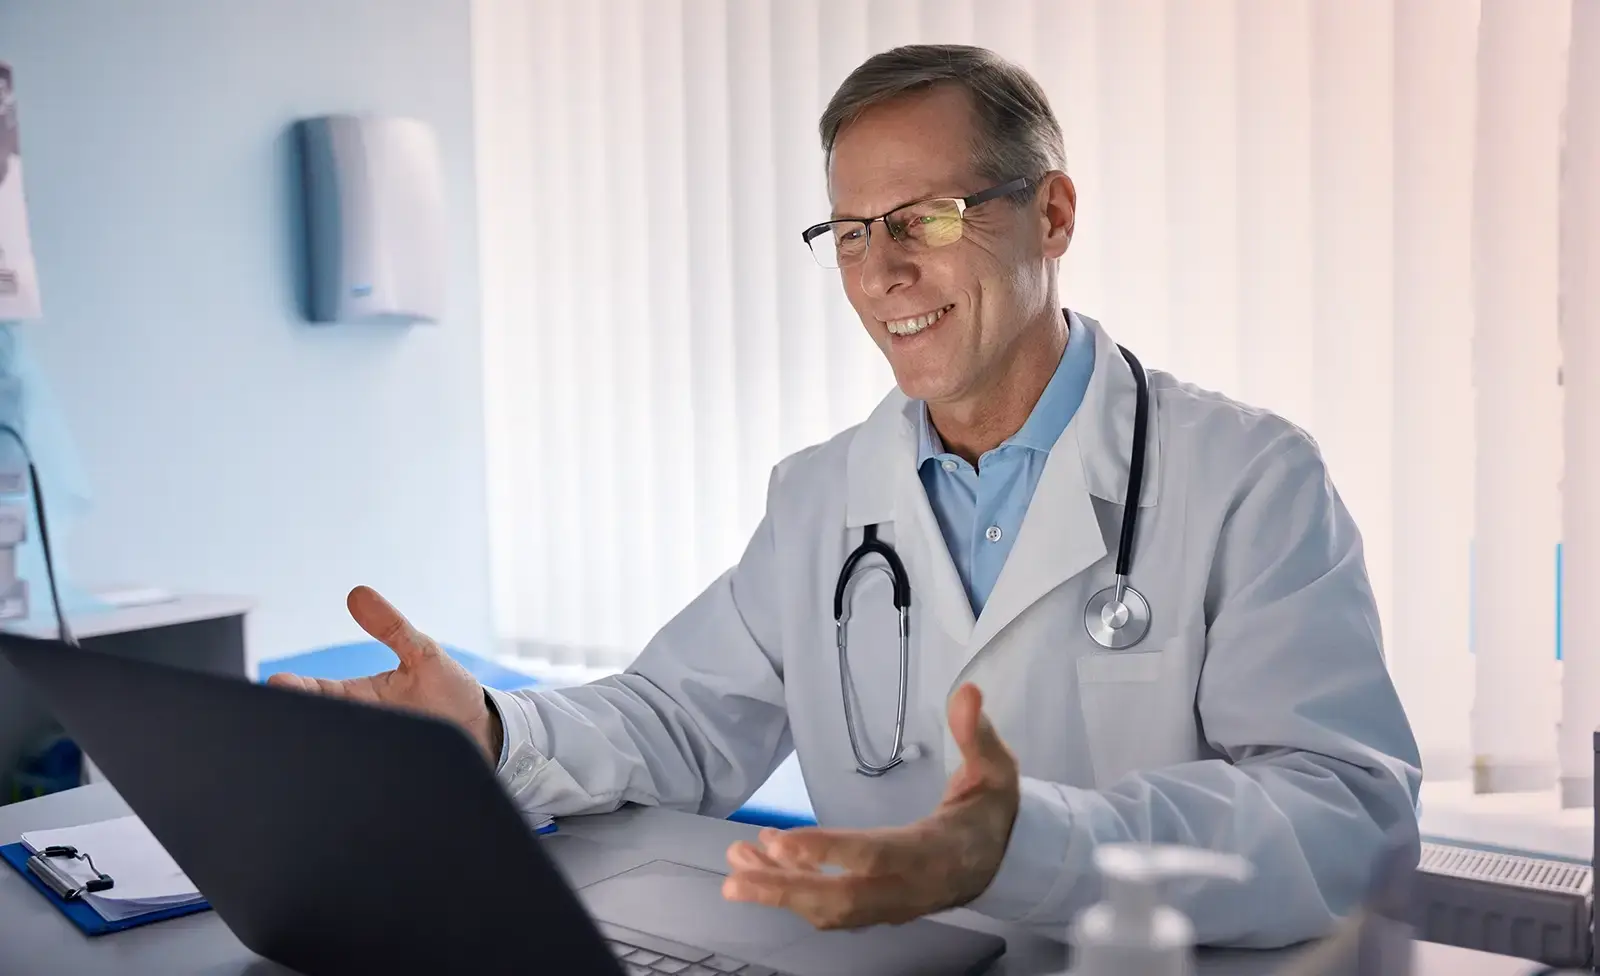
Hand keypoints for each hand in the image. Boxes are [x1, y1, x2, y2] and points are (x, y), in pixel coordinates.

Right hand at [265, 586, 503, 760]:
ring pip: (336, 755)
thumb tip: (358, 593)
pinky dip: (357, 777)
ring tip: (311, 745)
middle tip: (286, 716)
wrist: (485, 734)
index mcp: (357, 698)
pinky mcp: (391, 777)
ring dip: (325, 749)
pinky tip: (347, 778)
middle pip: (317, 726)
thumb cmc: (450, 693)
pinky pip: (366, 780)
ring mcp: (373, 754)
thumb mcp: (422, 653)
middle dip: (299, 721)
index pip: (314, 693)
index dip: (294, 689)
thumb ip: (392, 627)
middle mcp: (360, 727)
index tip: (278, 683)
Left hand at [721, 683, 1019, 928]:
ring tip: (736, 866)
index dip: (828, 852)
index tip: (781, 842)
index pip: (875, 856)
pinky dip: (792, 893)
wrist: (1007, 861)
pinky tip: (762, 871)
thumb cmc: (993, 812)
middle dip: (784, 888)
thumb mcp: (997, 769)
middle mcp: (908, 888)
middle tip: (735, 872)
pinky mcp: (879, 909)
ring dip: (778, 891)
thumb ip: (978, 734)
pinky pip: (830, 909)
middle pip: (841, 899)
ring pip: (829, 910)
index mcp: (934, 852)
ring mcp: (892, 906)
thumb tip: (968, 692)